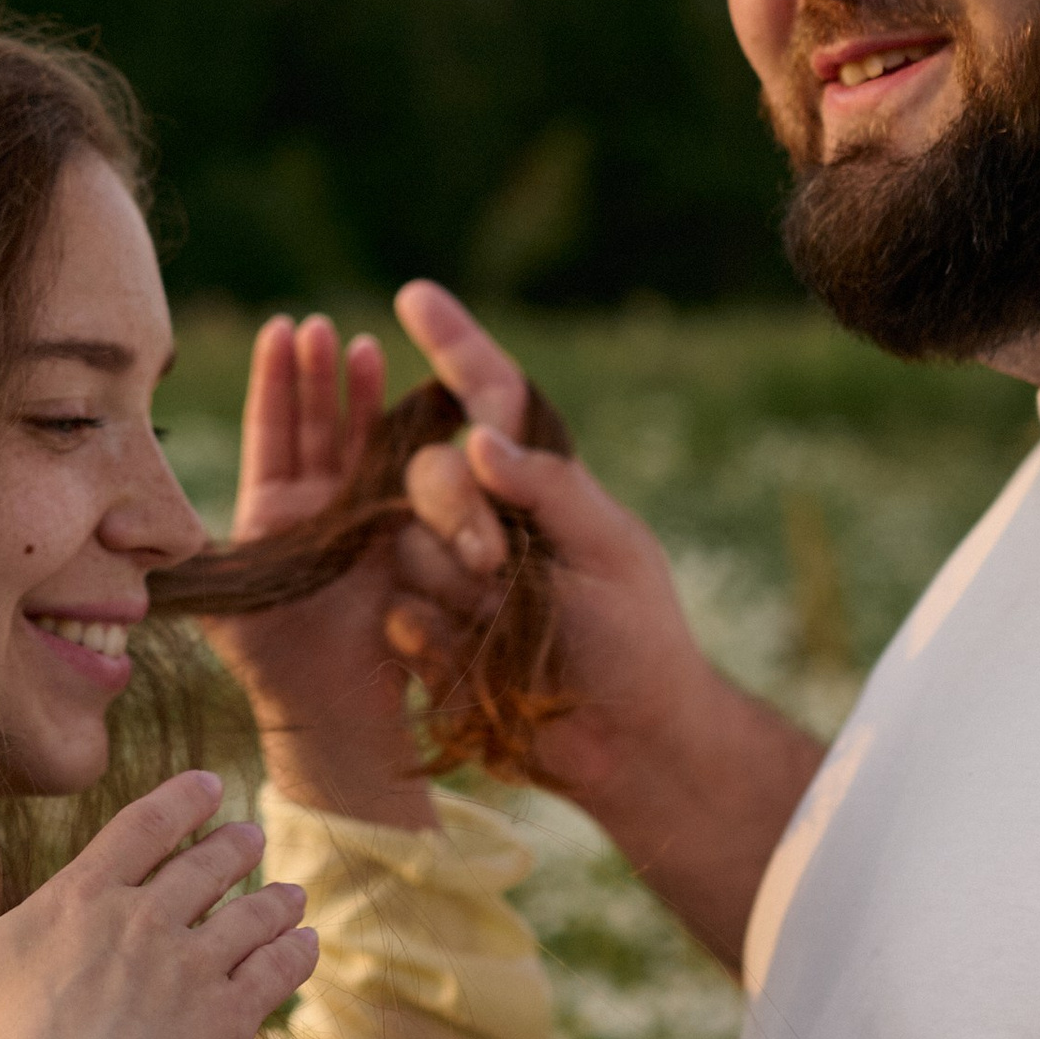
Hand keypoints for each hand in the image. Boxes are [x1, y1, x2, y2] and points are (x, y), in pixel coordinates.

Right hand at [0, 774, 318, 1038]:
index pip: (141, 828)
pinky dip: (296, 953)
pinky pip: (276, 971)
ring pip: (251, 915)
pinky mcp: (230, 1018)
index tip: (208, 785)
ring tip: (290, 894)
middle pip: (205, 866)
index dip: (179, 802)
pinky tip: (306, 946)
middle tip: (250, 837)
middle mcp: (147, 919)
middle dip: (232, 847)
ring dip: (274, 900)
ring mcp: (195, 966)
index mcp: (82, 897)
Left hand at [198, 313, 435, 830]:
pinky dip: (406, 445)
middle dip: (320, 374)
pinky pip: (403, 484)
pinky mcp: (401, 539)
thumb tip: (128, 535)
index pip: (273, 432)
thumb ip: (187, 567)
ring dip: (361, 395)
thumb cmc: (268, 662)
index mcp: (271, 510)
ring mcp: (362, 517)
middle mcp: (318, 506)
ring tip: (363, 344)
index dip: (277, 382)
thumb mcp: (221, 605)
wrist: (328, 710)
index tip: (280, 330)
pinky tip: (413, 405)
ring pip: (360, 443)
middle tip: (321, 326)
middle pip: (318, 425)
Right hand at [385, 282, 819, 959]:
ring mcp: (450, 574)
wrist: (629, 745)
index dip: (454, 343)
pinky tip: (470, 660)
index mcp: (538, 480)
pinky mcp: (426, 631)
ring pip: (403, 541)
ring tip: (503, 624)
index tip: (415, 294)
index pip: (489, 396)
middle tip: (496, 561)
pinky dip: (431, 634)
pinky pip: (399, 611)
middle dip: (454, 507)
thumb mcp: (612, 550)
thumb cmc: (640, 641)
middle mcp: (485, 517)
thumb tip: (478, 436)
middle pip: (429, 470)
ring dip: (449, 579)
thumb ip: (547, 487)